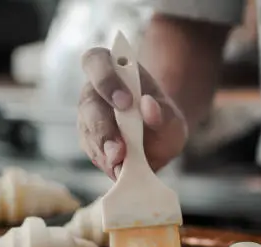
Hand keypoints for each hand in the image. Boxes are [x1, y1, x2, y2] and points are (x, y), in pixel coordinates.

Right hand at [78, 47, 187, 179]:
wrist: (159, 137)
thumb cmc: (162, 117)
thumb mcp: (172, 115)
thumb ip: (163, 111)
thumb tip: (149, 107)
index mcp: (111, 70)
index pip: (96, 62)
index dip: (106, 79)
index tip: (125, 101)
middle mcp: (94, 93)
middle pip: (88, 105)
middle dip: (104, 129)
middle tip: (120, 149)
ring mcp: (88, 120)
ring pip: (88, 134)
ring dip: (104, 151)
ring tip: (121, 165)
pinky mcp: (90, 144)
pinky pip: (94, 154)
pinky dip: (107, 164)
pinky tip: (120, 170)